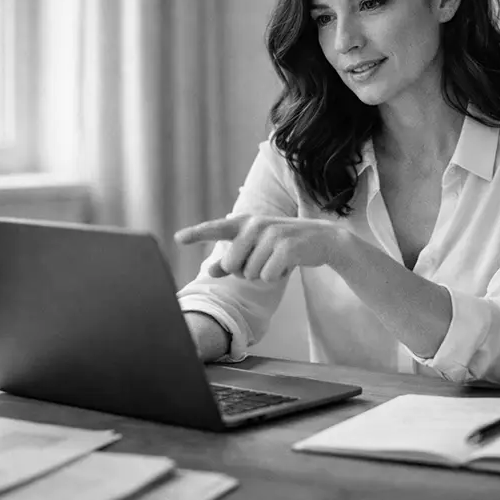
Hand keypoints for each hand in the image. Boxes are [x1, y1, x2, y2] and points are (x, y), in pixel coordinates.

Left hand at [175, 215, 345, 281]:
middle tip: (264, 259)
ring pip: (250, 274)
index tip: (178, 238)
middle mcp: (255, 225)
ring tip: (277, 260)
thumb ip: (232, 259)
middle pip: (232, 266)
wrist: (322, 239)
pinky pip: (267, 276)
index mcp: (245, 223)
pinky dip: (276, 276)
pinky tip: (287, 264)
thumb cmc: (284, 245)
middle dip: (246, 271)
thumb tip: (211, 270)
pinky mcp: (286, 247)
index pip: (216, 229)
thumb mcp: (257, 249)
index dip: (196, 233)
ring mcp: (271, 234)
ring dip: (263, 274)